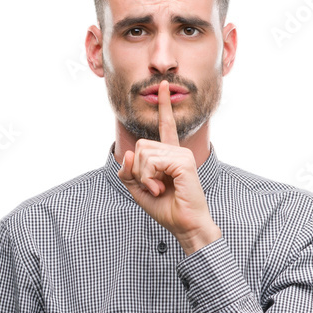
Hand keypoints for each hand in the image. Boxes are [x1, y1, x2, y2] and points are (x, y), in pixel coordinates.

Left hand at [117, 80, 219, 247]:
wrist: (185, 226)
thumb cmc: (166, 209)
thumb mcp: (139, 190)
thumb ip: (129, 172)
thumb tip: (128, 154)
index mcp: (169, 155)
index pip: (166, 126)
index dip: (164, 106)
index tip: (163, 86)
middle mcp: (177, 151)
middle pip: (141, 146)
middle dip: (138, 170)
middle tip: (152, 187)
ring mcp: (182, 155)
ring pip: (144, 154)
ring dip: (144, 176)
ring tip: (158, 189)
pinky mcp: (184, 162)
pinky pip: (153, 162)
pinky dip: (150, 178)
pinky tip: (162, 188)